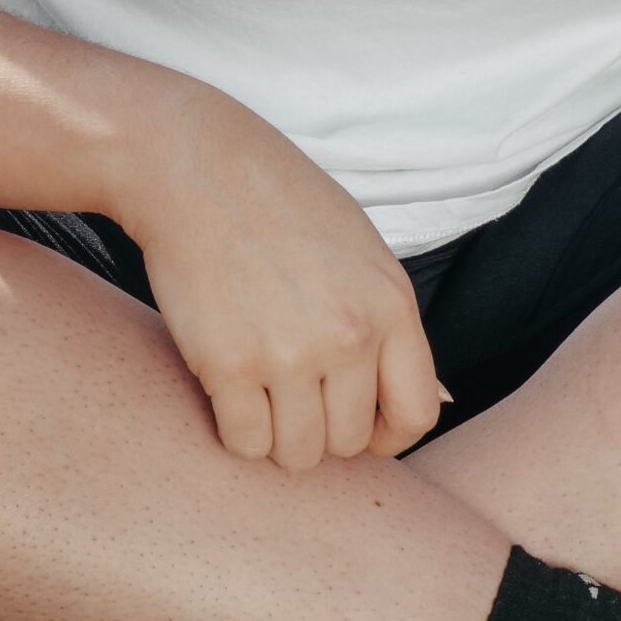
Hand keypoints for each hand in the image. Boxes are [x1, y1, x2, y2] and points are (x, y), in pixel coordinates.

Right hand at [112, 75, 447, 471]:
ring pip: (296, 454)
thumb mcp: (361, 248)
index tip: (357, 423)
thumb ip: (386, 321)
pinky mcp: (228, 365)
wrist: (196, 166)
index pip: (417, 412)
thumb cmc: (278, 201)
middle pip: (348, 442)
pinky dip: (234, 429)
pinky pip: (244, 442)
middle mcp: (349, 333)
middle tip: (291, 392)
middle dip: (320, 428)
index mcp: (390, 301)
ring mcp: (289, 352)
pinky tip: (226, 386)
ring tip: (258, 389)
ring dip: (276, 435)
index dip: (386, 434)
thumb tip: (424, 399)